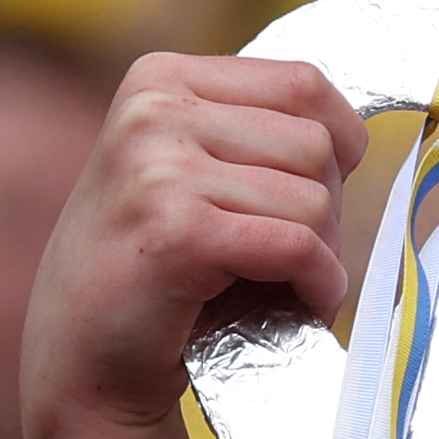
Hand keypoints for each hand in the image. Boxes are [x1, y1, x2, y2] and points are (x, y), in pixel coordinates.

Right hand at [22, 53, 368, 438]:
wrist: (81, 359)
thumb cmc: (153, 270)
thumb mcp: (186, 171)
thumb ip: (251, 135)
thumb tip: (357, 138)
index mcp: (160, 78)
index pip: (303, 82)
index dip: (338, 145)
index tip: (321, 192)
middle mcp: (153, 110)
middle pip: (315, 142)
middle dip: (327, 209)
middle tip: (296, 256)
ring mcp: (159, 167)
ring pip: (314, 198)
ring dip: (323, 254)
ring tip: (287, 283)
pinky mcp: (179, 231)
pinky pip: (298, 246)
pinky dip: (319, 284)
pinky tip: (303, 304)